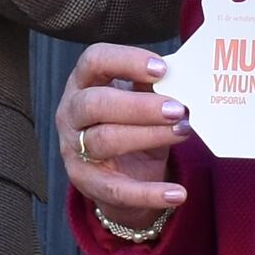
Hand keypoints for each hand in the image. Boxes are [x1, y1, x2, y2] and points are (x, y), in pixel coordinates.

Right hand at [58, 42, 185, 227]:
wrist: (123, 175)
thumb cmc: (132, 125)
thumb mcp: (140, 101)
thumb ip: (152, 86)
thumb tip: (180, 74)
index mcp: (84, 83)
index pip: (93, 60)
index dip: (125, 61)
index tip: (162, 68)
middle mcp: (71, 114)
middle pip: (94, 103)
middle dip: (138, 106)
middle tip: (177, 109)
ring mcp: (74, 150)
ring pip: (105, 140)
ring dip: (148, 136)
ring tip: (183, 132)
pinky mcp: (88, 183)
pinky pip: (117, 190)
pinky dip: (150, 193)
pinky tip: (178, 193)